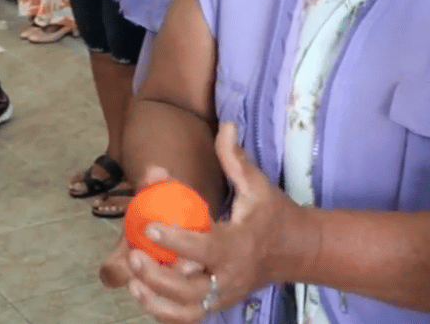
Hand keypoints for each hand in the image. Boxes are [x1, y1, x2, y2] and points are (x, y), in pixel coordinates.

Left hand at [115, 124, 300, 322]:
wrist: (296, 249)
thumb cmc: (274, 213)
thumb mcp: (258, 184)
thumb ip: (236, 159)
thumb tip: (225, 124)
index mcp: (239, 245)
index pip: (203, 247)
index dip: (174, 239)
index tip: (149, 226)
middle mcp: (231, 276)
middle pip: (188, 288)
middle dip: (157, 275)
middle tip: (134, 254)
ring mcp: (225, 295)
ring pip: (184, 309)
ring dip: (155, 298)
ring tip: (133, 277)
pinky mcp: (219, 304)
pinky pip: (187, 317)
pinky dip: (162, 311)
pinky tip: (143, 293)